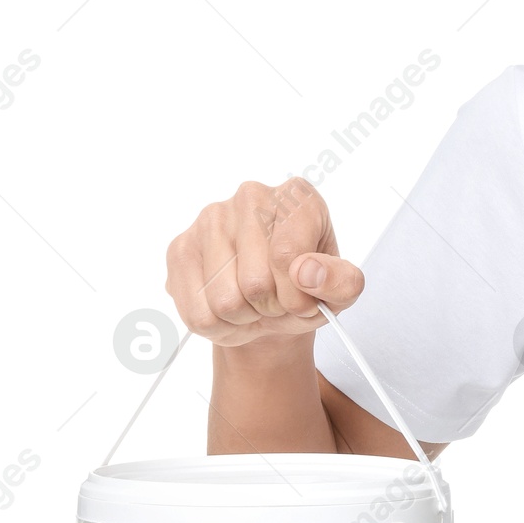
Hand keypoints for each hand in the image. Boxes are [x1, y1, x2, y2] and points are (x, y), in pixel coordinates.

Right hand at [166, 178, 362, 347]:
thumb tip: (307, 272)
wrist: (270, 304)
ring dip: (244, 318)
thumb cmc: (306, 288)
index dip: (297, 296)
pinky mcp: (180, 247)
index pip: (287, 257)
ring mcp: (210, 219)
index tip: (303, 301)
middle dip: (271, 307)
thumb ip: (342, 282)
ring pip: (224, 301)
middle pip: (254, 283)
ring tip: (255, 303)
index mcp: (298, 197)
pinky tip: (230, 308)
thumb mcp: (341, 291)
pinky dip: (219, 326)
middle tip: (278, 301)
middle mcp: (251, 196)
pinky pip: (198, 313)